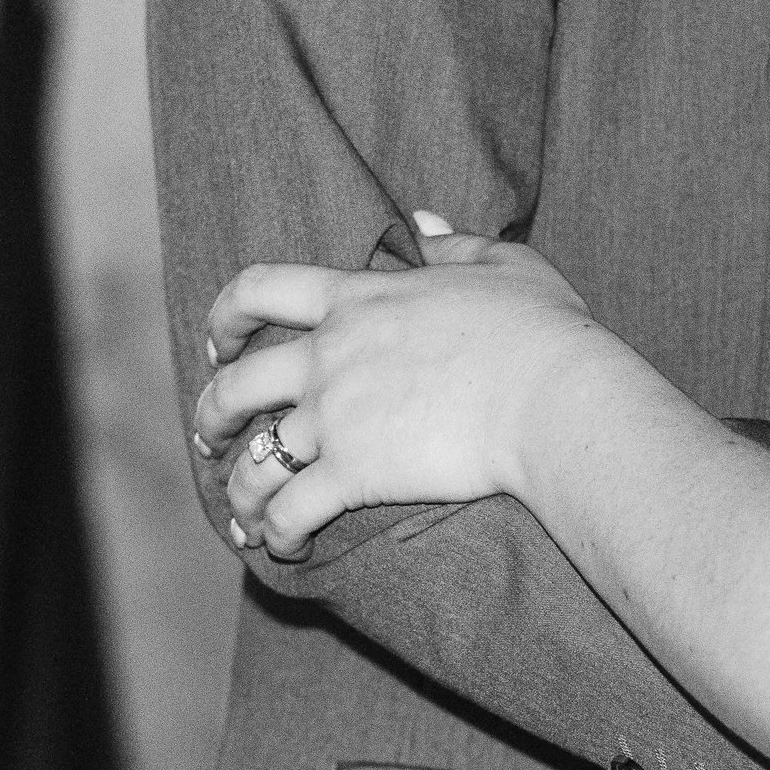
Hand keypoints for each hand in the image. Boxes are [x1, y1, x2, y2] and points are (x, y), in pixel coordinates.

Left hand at [192, 215, 592, 558]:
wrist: (557, 400)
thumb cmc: (545, 334)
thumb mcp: (506, 265)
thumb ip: (455, 242)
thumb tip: (422, 220)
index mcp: (357, 299)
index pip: (259, 289)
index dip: (225, 316)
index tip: (219, 341)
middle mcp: (330, 355)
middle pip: (237, 384)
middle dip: (213, 414)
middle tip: (212, 433)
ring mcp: (335, 417)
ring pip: (254, 460)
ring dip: (239, 491)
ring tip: (243, 513)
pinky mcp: (352, 474)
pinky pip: (290, 512)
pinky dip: (277, 535)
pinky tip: (284, 549)